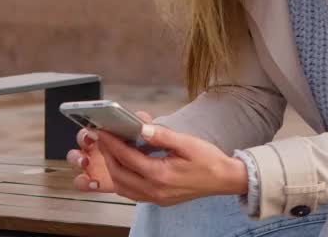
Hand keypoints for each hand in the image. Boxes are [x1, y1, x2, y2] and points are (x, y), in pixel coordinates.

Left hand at [96, 120, 247, 205]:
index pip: (127, 158)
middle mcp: (155, 190)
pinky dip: (123, 179)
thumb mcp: (187, 142)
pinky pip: (132, 193)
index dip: (112, 143)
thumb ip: (162, 135)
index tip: (104, 131)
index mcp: (161, 174)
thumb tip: (141, 127)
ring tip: (111, 151)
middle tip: (103, 139)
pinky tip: (125, 166)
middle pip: (120, 174)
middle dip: (108, 155)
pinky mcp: (158, 200)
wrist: (224, 179)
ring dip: (113, 169)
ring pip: (123, 187)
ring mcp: (156, 198)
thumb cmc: (209, 160)